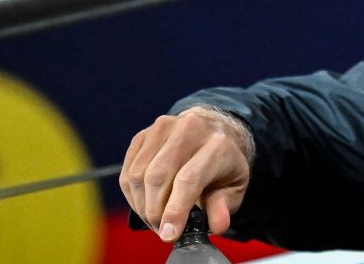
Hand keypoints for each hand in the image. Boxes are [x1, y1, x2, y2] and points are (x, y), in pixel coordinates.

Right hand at [120, 106, 253, 241]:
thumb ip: (224, 206)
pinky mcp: (145, 134)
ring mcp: (164, 128)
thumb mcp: (235, 187)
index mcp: (218, 145)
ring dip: (142, 205)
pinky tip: (146, 203)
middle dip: (155, 212)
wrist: (214, 132)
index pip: (189, 179)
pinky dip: (133, 195)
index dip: (175, 210)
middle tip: (162, 230)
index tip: (169, 234)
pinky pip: (128, 170)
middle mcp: (190, 130)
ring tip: (155, 218)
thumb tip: (218, 225)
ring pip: (139, 175)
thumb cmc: (224, 164)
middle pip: (158, 177)